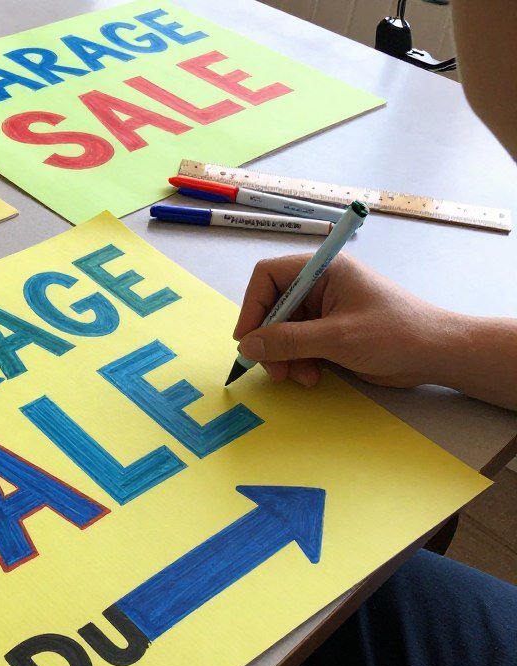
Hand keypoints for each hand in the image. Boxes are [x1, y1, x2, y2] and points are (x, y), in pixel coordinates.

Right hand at [233, 254, 455, 387]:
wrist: (438, 355)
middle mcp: (320, 284)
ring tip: (299, 377)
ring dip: (285, 356)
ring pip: (284, 330)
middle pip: (273, 307)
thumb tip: (246, 345)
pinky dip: (300, 362)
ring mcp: (325, 309)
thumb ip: (288, 341)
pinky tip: (313, 376)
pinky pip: (300, 344)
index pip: (268, 276)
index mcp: (323, 269)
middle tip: (272, 368)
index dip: (252, 306)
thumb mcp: (336, 338)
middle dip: (270, 339)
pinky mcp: (331, 332)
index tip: (247, 339)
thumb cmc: (395, 334)